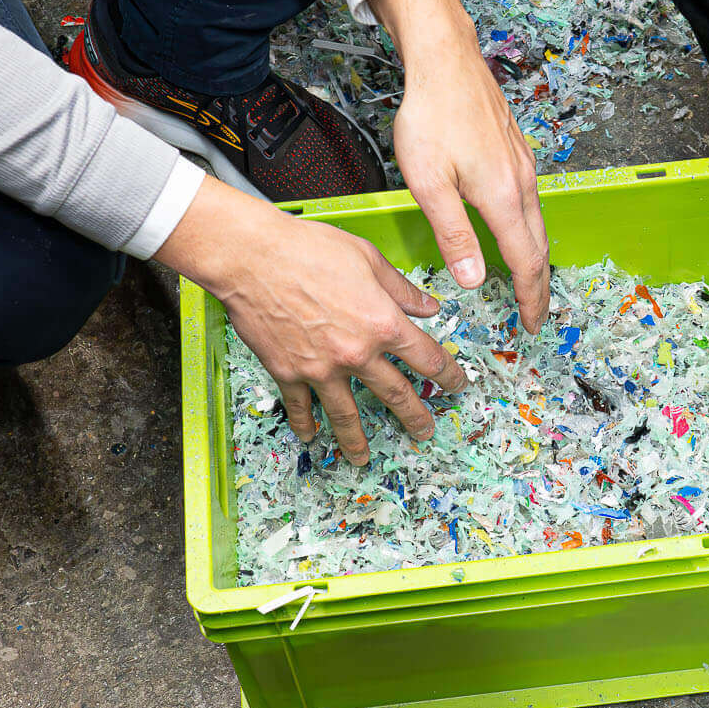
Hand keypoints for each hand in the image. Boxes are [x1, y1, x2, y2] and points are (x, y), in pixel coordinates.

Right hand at [156, 179, 466, 464]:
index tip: (457, 384)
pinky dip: (305, 424)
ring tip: (364, 458)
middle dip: (415, 416)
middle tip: (425, 431)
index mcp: (382, 323)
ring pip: (347, 415)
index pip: (427, 357)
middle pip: (396, 394)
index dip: (448, 374)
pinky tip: (310, 436)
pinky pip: (301, 406)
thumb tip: (429, 306)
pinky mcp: (288, 372)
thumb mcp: (367, 258)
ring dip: (358, 440)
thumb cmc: (308, 248)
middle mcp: (357, 353)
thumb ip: (401, 289)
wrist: (251, 257)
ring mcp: (321, 369)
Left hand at [370, 0, 551, 330]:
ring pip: (537, 222)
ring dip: (535, 257)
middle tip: (534, 313)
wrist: (445, 60)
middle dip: (539, 285)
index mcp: (502, 197)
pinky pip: (529, 201)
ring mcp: (522, 164)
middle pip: (540, 246)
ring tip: (527, 282)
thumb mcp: (430, 183)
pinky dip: (529, 228)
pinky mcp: (515, 150)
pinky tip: (514, 230)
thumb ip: (454, 235)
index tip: (530, 324)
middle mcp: (521, 182)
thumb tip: (474, 281)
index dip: (530, 298)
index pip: (526, 262)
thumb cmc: (432, 115)